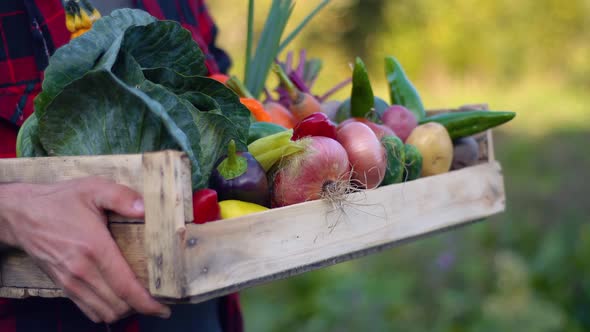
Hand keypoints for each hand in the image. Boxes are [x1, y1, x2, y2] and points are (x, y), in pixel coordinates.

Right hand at [0, 177, 170, 322]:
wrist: (21, 214)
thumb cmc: (61, 200)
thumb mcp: (94, 188)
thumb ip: (122, 196)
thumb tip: (145, 209)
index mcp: (94, 248)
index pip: (125, 287)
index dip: (147, 302)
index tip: (164, 309)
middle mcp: (82, 271)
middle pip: (118, 305)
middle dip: (142, 307)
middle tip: (159, 299)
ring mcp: (70, 282)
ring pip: (104, 312)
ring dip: (125, 311)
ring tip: (142, 299)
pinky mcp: (63, 286)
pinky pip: (88, 310)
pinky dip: (107, 311)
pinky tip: (119, 300)